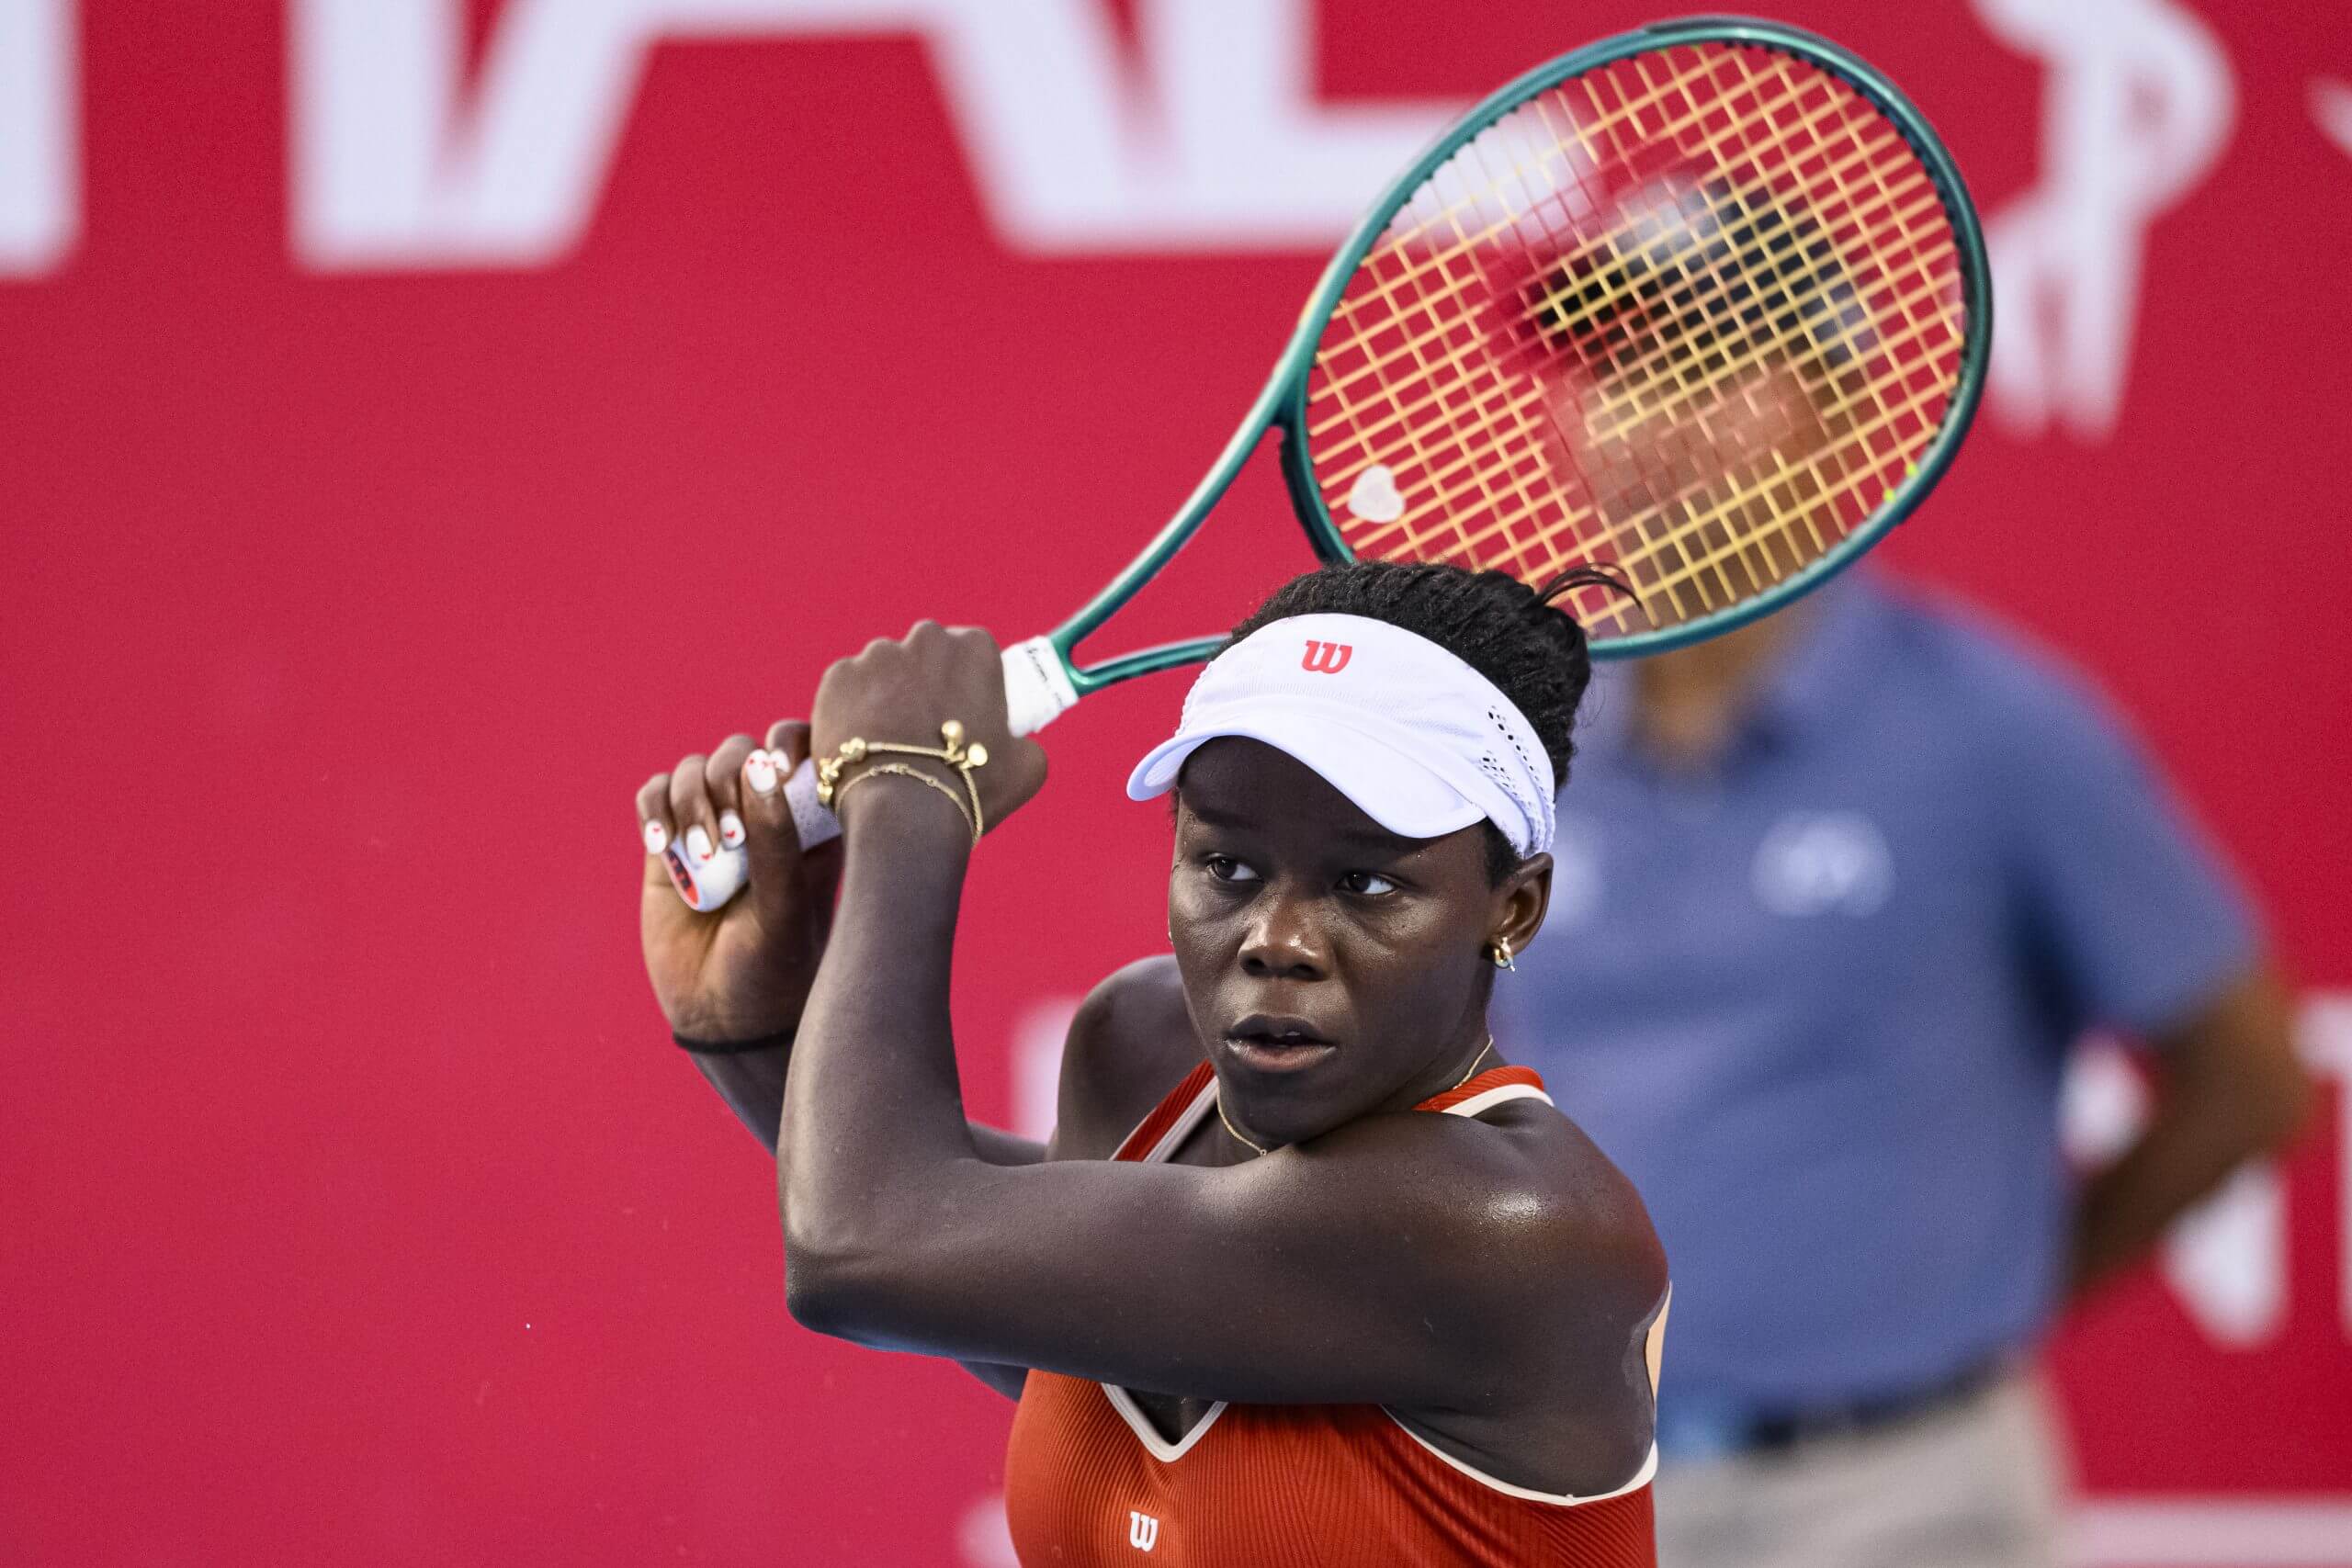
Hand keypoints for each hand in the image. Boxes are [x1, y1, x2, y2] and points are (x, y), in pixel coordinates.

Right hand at [637, 721, 843, 1042]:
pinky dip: (653, 811)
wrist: (725, 1020)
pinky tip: (661, 849)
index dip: (789, 742)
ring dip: (689, 800)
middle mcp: (764, 815)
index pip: (806, 749)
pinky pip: (653, 796)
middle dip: (730, 780)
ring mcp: (714, 826)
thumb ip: (775, 837)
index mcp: (812, 821)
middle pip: (741, 752)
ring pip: (693, 770)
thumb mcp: (785, 905)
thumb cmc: (775, 966)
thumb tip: (758, 764)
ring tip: (700, 855)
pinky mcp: (670, 844)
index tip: (776, 767)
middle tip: (730, 837)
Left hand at [810, 622, 1047, 840]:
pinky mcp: (837, 677)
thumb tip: (1016, 743)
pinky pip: (846, 689)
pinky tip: (861, 745)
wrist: (903, 811)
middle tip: (923, 732)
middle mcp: (925, 639)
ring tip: (887, 745)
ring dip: (885, 697)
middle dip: (922, 684)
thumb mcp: (1026, 767)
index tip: (960, 714)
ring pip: (882, 671)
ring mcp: (877, 655)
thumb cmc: (970, 787)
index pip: (970, 651)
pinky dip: (850, 712)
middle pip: (923, 655)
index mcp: (974, 648)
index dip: (964, 684)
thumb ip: (1024, 742)